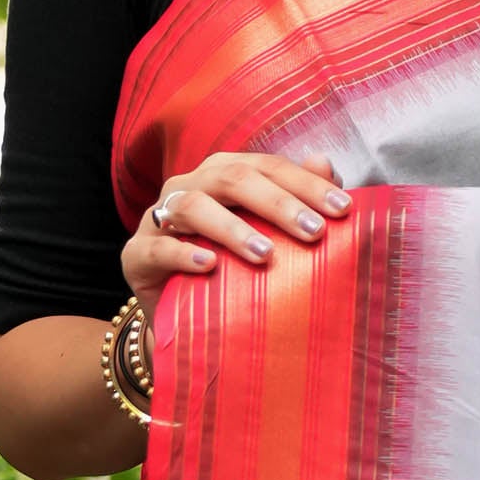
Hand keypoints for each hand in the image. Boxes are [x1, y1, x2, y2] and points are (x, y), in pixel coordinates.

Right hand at [123, 148, 348, 323]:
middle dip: (276, 203)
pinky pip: (157, 248)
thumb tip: (325, 161)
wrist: (180, 318)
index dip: (306, 184)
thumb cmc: (232, 273)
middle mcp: (190, 187)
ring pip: (192, 206)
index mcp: (224, 176)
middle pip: (231, 178)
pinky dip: (182, 255)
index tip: (343, 210)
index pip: (268, 167)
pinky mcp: (137, 255)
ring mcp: (159, 219)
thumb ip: (296, 201)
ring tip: (265, 254)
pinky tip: (209, 266)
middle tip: (313, 232)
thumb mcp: (270, 239)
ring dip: (231, 228)